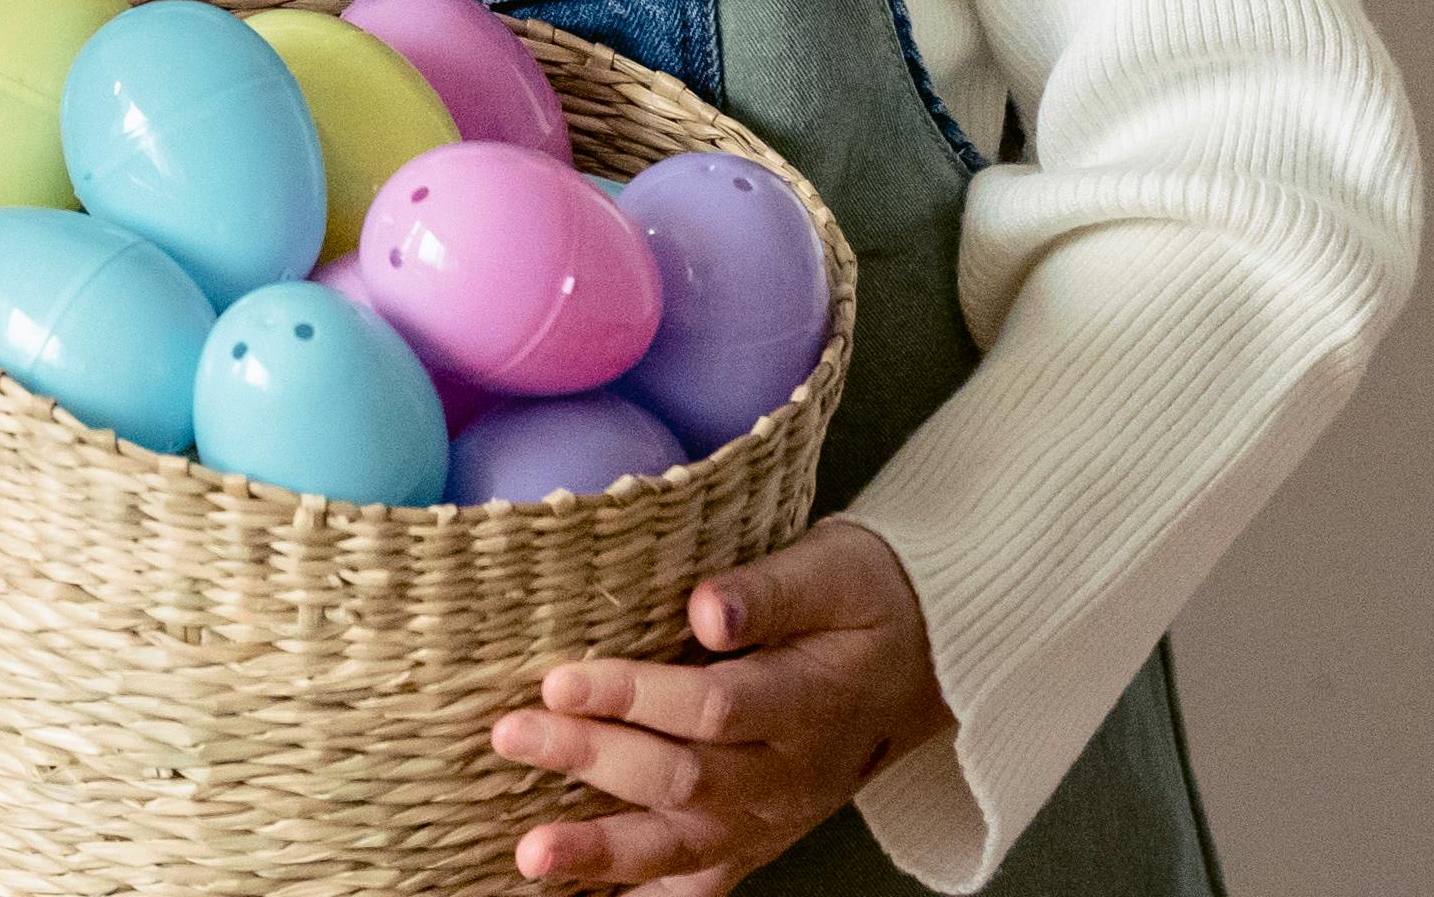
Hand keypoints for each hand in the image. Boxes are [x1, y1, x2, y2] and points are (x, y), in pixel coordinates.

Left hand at [493, 517, 947, 889]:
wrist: (921, 665)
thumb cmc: (863, 603)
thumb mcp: (832, 571)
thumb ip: (770, 589)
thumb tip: (706, 606)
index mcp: (810, 700)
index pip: (715, 707)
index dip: (635, 696)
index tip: (561, 679)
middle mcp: (789, 775)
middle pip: (683, 778)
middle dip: (592, 760)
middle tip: (512, 735)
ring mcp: (771, 820)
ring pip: (682, 848)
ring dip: (602, 852)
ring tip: (532, 854)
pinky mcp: (755, 842)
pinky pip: (697, 886)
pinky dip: (641, 896)